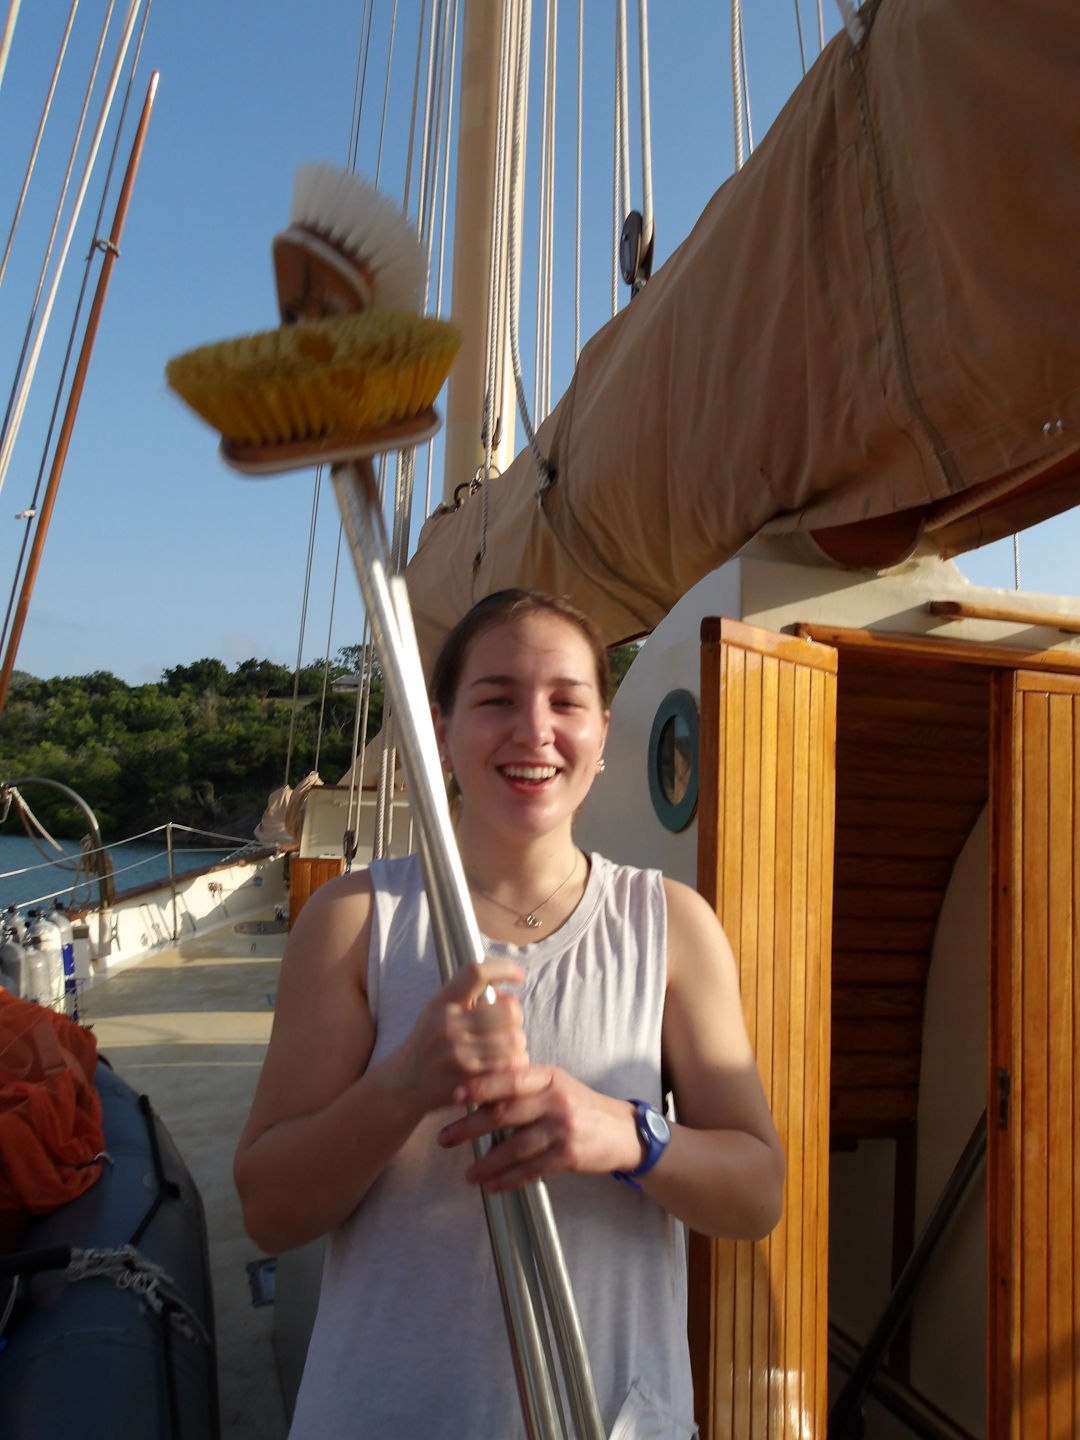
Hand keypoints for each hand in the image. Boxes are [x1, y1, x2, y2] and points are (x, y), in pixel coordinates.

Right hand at [393, 959, 528, 1117]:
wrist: (402, 1085)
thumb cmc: (428, 1044)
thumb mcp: (441, 1012)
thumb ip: (473, 999)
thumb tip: (512, 998)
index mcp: (443, 1002)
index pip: (477, 972)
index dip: (504, 968)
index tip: (519, 976)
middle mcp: (449, 1025)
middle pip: (508, 1010)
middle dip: (516, 1017)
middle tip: (507, 1026)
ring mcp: (459, 1054)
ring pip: (514, 1040)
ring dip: (517, 1045)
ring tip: (505, 1049)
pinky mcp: (468, 1081)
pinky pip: (509, 1067)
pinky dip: (513, 1065)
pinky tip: (503, 1066)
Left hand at [437, 1066, 642, 1191]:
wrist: (622, 1131)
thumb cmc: (578, 1105)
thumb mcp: (555, 1085)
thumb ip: (523, 1086)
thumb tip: (478, 1094)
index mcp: (548, 1077)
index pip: (510, 1078)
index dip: (481, 1086)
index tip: (455, 1096)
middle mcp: (555, 1100)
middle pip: (505, 1113)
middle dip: (470, 1127)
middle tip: (445, 1138)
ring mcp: (563, 1129)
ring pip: (516, 1147)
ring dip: (488, 1162)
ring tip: (469, 1174)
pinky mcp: (568, 1156)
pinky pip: (532, 1169)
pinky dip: (510, 1179)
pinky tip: (493, 1185)